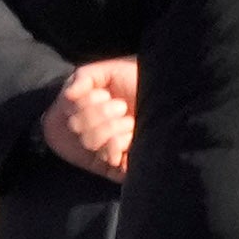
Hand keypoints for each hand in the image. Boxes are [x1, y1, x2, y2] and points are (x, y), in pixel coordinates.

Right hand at [41, 60, 137, 180]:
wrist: (171, 95)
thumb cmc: (137, 84)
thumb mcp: (109, 73)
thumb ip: (85, 77)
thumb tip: (70, 94)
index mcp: (85, 111)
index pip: (67, 108)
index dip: (86, 101)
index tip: (105, 94)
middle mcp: (92, 131)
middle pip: (76, 126)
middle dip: (101, 113)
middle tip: (121, 107)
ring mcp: (106, 150)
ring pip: (91, 142)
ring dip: (112, 127)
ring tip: (129, 120)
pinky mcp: (121, 166)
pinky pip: (109, 161)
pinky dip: (117, 145)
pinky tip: (130, 137)